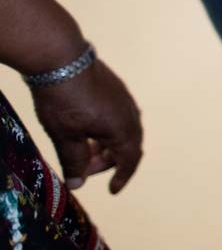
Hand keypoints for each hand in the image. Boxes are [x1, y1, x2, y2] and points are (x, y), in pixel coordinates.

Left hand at [31, 58, 142, 193]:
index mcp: (123, 129)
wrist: (62, 59)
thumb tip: (77, 184)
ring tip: (83, 148)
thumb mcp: (66, 136)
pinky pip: (118, 115)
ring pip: (123, 130)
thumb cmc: (64, 100)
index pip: (130, 159)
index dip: (122, 177)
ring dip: (107, 145)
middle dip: (109, 161)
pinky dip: (106, 129)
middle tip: (85, 169)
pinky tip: (86, 127)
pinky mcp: (115, 88)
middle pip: (128, 145)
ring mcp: (124, 98)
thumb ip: (74, 162)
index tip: (113, 190)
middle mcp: (130, 114)